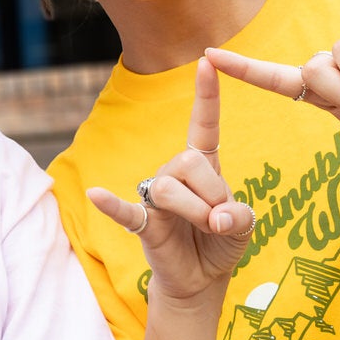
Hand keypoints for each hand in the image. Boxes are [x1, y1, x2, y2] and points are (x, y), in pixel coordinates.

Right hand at [87, 59, 253, 311]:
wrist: (202, 278)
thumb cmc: (221, 242)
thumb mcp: (244, 226)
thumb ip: (238, 215)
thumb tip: (216, 219)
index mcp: (203, 166)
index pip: (203, 125)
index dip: (206, 95)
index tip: (206, 60)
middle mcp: (176, 173)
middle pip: (190, 161)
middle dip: (213, 193)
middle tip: (221, 220)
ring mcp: (155, 197)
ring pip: (169, 187)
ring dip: (196, 211)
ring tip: (206, 229)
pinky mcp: (142, 222)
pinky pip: (125, 210)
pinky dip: (110, 204)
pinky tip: (95, 195)